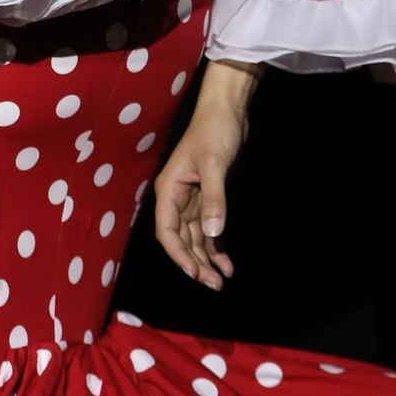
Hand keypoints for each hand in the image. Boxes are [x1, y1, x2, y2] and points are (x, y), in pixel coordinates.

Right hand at [153, 62, 257, 289]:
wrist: (227, 110)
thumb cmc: (215, 131)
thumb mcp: (215, 164)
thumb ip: (214, 199)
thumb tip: (213, 232)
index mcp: (169, 190)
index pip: (167, 232)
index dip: (179, 255)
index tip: (195, 273)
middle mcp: (176, 199)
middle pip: (181, 240)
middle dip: (195, 263)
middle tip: (214, 285)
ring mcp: (192, 200)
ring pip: (195, 238)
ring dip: (206, 259)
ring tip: (221, 281)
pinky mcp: (207, 197)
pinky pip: (208, 228)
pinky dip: (217, 245)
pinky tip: (227, 263)